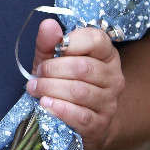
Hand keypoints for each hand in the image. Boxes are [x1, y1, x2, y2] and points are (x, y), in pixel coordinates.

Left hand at [25, 19, 123, 149]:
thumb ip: (49, 42)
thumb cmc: (63, 82)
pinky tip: (46, 105)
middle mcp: (113, 77)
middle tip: (37, 74)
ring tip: (35, 89)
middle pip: (82, 67)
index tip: (54, 50)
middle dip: (53, 69)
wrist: (77, 120)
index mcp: (106, 54)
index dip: (71, 43)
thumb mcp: (52, 59)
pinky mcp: (100, 124)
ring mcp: (109, 102)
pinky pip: (80, 116)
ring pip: (79, 91)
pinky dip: (59, 109)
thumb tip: (48, 25)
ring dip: (50, 89)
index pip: (96, 39)